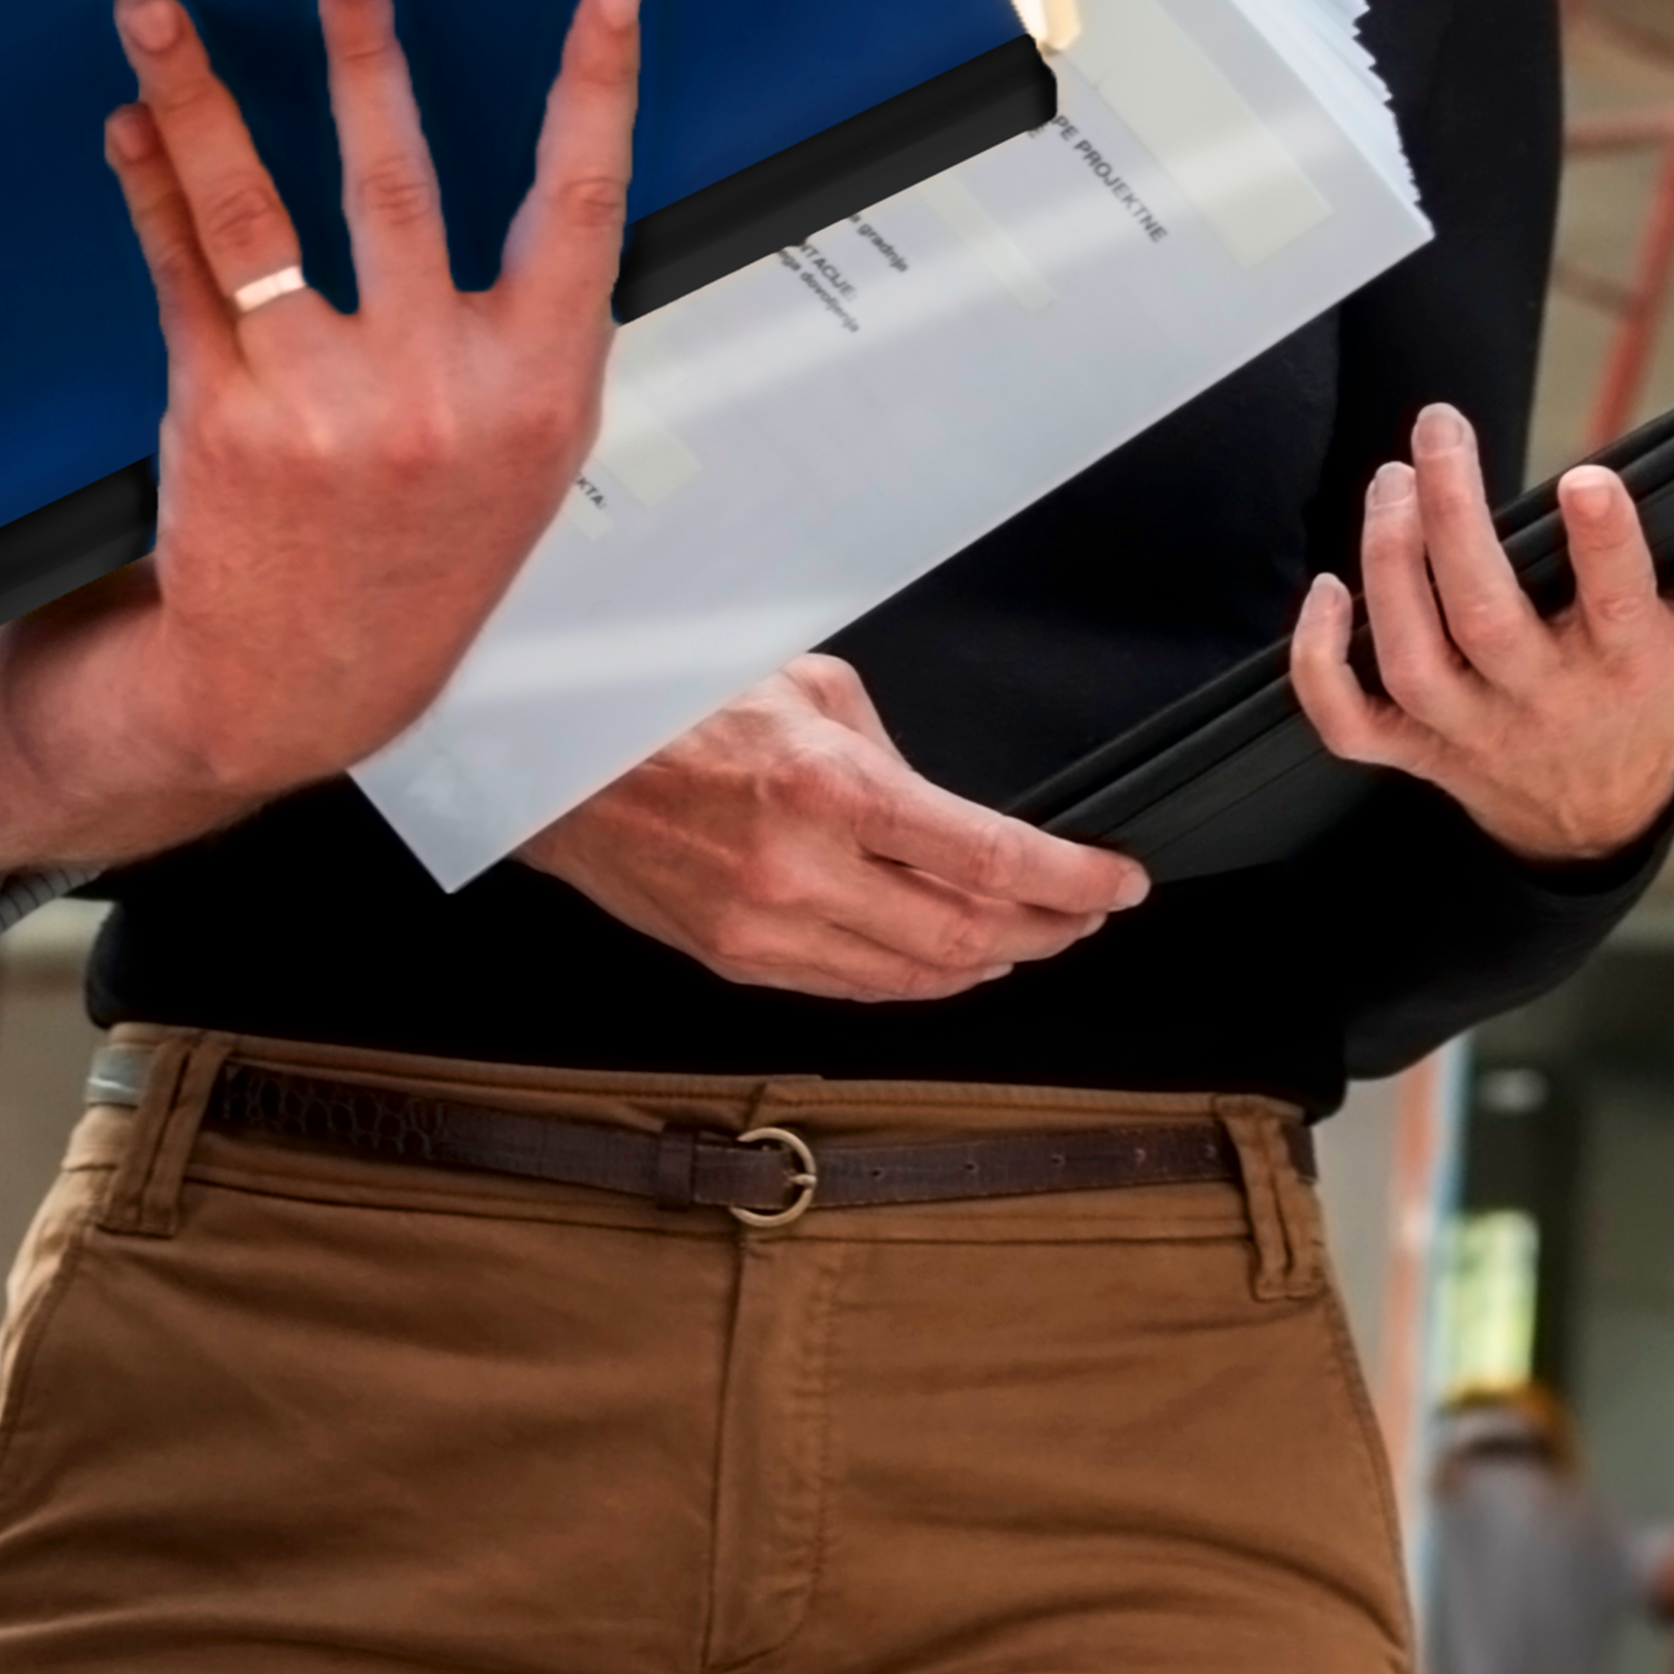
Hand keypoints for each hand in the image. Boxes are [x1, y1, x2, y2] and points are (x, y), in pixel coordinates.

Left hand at [97, 0, 643, 810]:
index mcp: (537, 386)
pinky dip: (152, 188)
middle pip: (397, 182)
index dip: (602, 91)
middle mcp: (434, 389)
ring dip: (202, 97)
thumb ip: (540, 323)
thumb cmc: (428, 547)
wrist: (304, 679)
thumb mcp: (528, 451)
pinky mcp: (219, 414)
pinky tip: (133, 125)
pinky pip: (181, 273)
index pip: (583, 207)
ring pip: (256, 214)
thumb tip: (561, 170)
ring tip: (157, 10)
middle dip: (364, 53)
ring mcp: (320, 401)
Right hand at [518, 657, 1145, 999]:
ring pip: (917, 976)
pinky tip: (945, 959)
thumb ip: (882, 751)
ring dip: (988, 962)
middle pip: (968, 934)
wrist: (553, 758)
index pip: (989, 857)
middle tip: (1086, 914)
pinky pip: (852, 988)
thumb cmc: (666, 700)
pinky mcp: (735, 960)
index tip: (1120, 882)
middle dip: (1049, 930)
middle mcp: (801, 870)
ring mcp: (765, 928)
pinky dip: (915, 979)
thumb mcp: (797, 684)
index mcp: (826, 786)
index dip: (1073, 880)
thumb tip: (940, 812)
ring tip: (1029, 938)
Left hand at [1288, 404, 1673, 866]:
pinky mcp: (1413, 748)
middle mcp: (1542, 699)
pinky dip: (1320, 664)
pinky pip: (1349, 719)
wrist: (1595, 812)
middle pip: (1483, 618)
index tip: (1589, 480)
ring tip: (1392, 481)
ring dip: (1388, 565)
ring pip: (1412, 656)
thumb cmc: (1660, 693)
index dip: (1605, 547)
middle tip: (1436, 430)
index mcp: (1627, 667)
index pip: (1617, 605)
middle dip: (1450, 520)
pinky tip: (1323, 592)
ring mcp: (1470, 730)